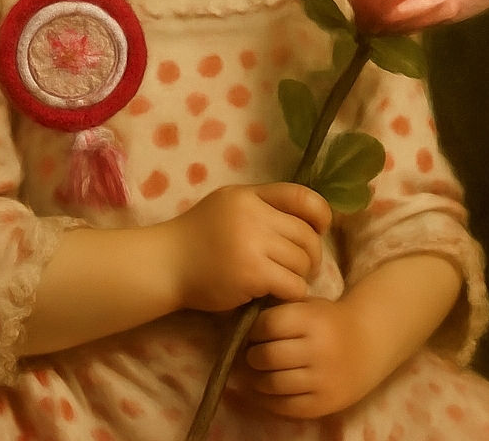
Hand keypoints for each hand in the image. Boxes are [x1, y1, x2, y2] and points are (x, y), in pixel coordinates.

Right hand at [166, 183, 330, 312]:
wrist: (167, 264)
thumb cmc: (199, 236)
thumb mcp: (229, 206)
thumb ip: (261, 206)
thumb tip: (306, 220)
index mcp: (249, 195)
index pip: (301, 196)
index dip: (320, 214)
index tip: (318, 229)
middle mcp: (254, 215)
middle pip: (307, 234)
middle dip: (312, 254)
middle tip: (303, 267)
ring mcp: (253, 244)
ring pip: (302, 261)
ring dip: (301, 276)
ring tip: (286, 280)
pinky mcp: (252, 274)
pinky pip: (292, 285)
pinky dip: (292, 293)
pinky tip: (278, 294)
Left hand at [237, 297, 379, 418]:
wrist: (369, 343)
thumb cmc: (330, 320)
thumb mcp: (308, 305)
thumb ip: (280, 311)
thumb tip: (242, 326)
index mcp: (312, 320)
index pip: (268, 325)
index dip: (253, 329)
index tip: (252, 332)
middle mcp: (318, 349)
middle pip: (267, 356)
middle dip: (252, 355)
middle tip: (251, 354)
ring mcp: (322, 379)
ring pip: (273, 384)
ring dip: (256, 379)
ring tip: (255, 372)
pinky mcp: (324, 403)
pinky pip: (286, 407)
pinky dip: (268, 400)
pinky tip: (264, 390)